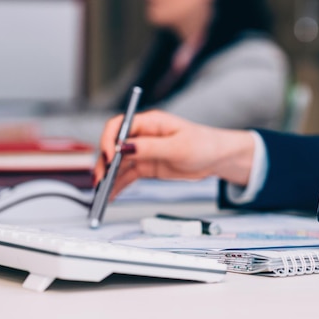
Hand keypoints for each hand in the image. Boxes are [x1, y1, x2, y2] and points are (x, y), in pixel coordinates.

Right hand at [94, 110, 254, 199]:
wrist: (217, 158)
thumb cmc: (203, 144)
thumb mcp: (178, 147)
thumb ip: (150, 147)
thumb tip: (124, 147)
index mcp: (150, 122)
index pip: (120, 125)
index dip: (110, 140)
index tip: (111, 157)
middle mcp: (143, 135)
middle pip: (114, 146)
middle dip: (105, 163)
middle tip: (101, 182)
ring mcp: (144, 151)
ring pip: (118, 164)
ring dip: (108, 177)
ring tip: (102, 194)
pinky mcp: (147, 166)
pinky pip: (127, 176)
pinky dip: (117, 185)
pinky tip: (110, 196)